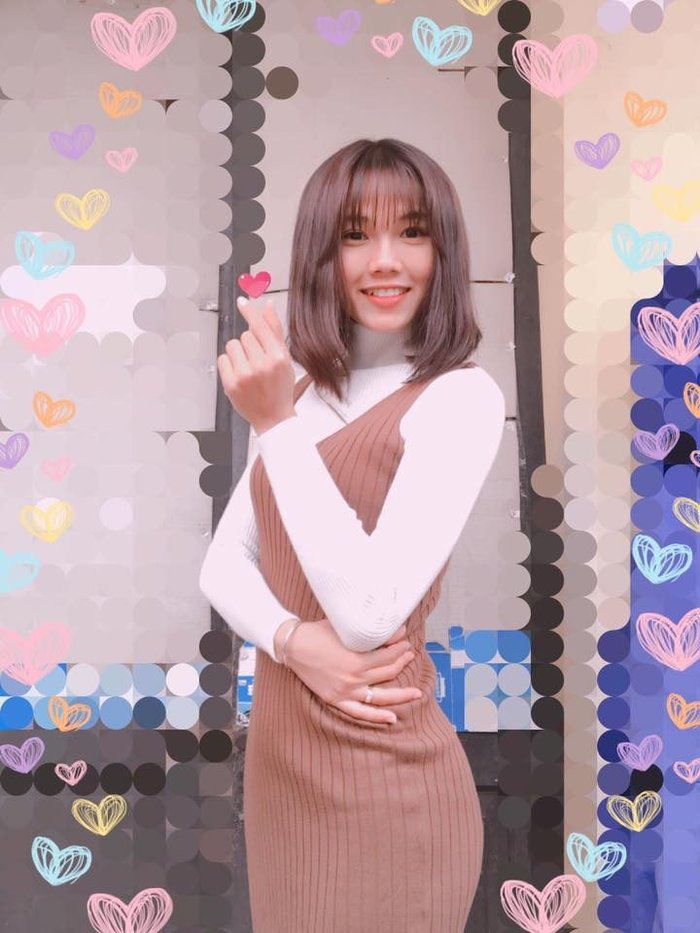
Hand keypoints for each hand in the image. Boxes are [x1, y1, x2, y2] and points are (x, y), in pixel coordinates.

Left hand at [217, 296, 296, 434]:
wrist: (273, 418)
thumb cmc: (280, 388)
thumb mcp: (285, 359)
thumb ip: (275, 331)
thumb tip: (267, 305)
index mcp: (279, 357)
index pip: (260, 327)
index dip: (250, 312)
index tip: (242, 301)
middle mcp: (262, 365)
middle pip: (246, 335)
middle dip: (250, 345)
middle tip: (258, 361)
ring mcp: (245, 375)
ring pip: (233, 345)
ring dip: (238, 353)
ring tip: (249, 368)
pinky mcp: (231, 383)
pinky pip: (223, 359)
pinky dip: (229, 364)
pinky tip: (239, 375)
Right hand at [283, 619, 421, 725]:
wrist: (294, 646)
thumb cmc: (318, 633)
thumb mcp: (345, 628)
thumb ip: (371, 632)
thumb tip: (397, 631)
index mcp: (356, 659)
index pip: (388, 656)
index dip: (400, 648)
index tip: (405, 642)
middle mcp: (353, 678)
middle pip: (388, 672)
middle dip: (402, 662)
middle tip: (409, 654)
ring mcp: (345, 691)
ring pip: (380, 696)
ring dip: (400, 694)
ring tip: (416, 692)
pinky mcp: (336, 699)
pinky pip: (360, 713)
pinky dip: (377, 717)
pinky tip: (392, 718)